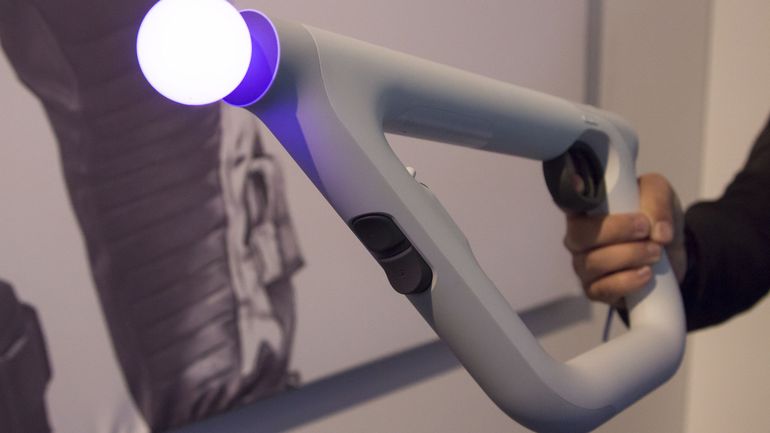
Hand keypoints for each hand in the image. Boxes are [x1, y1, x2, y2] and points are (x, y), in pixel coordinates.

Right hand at [564, 173, 686, 305]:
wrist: (669, 255)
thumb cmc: (653, 219)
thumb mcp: (661, 196)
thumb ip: (658, 202)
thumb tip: (658, 231)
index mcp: (586, 209)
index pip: (567, 200)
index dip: (570, 192)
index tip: (579, 182)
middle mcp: (577, 237)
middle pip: (579, 235)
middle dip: (615, 231)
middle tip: (646, 229)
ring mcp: (584, 265)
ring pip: (593, 263)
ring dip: (629, 256)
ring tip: (656, 252)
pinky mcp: (596, 290)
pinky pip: (603, 289)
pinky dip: (627, 281)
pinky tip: (646, 274)